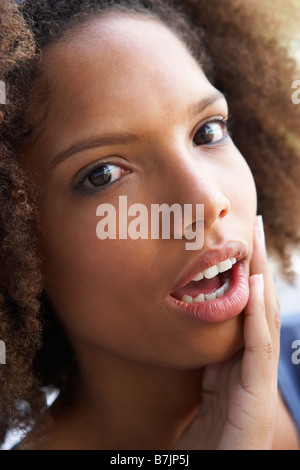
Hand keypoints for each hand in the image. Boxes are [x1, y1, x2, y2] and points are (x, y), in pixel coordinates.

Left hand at [176, 216, 280, 449]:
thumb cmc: (203, 445)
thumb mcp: (201, 396)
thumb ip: (203, 368)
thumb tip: (187, 336)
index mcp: (239, 368)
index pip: (245, 312)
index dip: (244, 277)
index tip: (237, 244)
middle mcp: (253, 369)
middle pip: (259, 307)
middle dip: (256, 266)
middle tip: (251, 227)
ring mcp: (259, 383)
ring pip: (264, 319)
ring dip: (260, 278)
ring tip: (255, 241)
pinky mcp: (256, 397)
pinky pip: (258, 347)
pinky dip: (258, 314)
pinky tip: (255, 285)